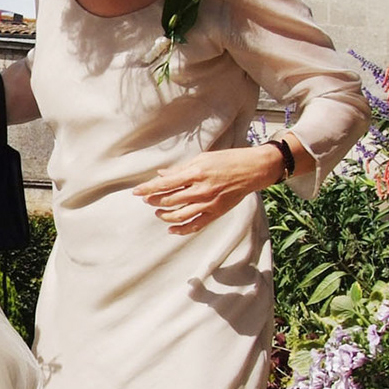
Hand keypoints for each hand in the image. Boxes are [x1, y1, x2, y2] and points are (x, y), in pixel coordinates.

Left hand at [134, 144, 287, 233]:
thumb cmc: (227, 160)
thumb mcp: (202, 158)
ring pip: (179, 215)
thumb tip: (161, 175)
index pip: (165, 184)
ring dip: (164, 215)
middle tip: (147, 200)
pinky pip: (195, 225)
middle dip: (154, 201)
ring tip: (158, 212)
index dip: (148, 188)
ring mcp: (208, 203)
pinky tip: (171, 229)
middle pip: (169, 200)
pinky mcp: (216, 213)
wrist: (252, 169)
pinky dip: (181, 230)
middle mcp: (200, 189)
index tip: (136, 192)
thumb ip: (181, 169)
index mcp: (195, 173)